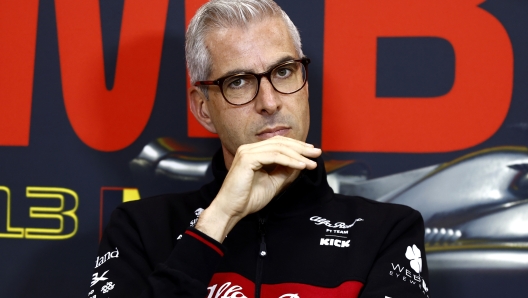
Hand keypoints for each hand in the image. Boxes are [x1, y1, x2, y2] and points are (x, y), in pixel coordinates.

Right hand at [195, 136, 321, 241]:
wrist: (231, 210)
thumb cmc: (248, 199)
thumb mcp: (273, 183)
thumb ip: (284, 171)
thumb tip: (301, 162)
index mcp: (253, 152)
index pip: (278, 144)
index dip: (297, 147)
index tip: (312, 153)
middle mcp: (248, 148)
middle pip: (280, 142)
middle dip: (301, 148)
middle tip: (317, 153)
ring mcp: (247, 152)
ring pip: (279, 148)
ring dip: (298, 155)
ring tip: (312, 162)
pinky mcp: (247, 159)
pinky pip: (274, 156)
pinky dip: (290, 161)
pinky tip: (301, 166)